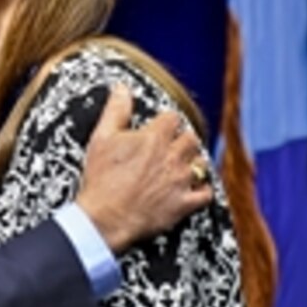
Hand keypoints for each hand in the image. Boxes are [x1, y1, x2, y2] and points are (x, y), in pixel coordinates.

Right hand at [76, 85, 212, 251]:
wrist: (105, 218)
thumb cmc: (101, 179)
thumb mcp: (101, 139)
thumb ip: (115, 110)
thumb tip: (122, 88)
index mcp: (154, 138)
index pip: (172, 118)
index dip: (165, 122)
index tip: (159, 127)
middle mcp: (172, 157)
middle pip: (191, 138)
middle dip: (182, 140)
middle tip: (171, 146)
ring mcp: (180, 181)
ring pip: (201, 163)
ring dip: (193, 162)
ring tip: (181, 165)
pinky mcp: (183, 204)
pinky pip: (205, 193)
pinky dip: (201, 189)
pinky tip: (192, 188)